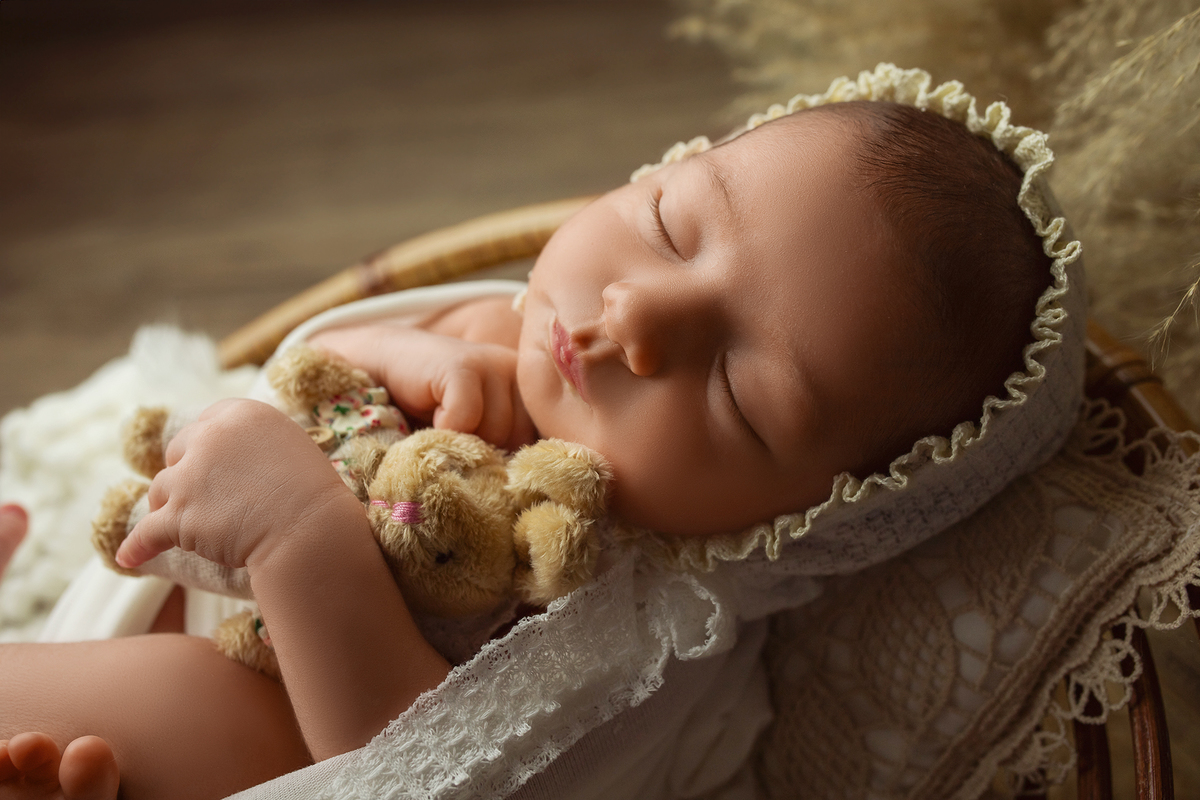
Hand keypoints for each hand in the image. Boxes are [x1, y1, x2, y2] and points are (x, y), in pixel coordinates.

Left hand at [115, 399, 358, 572]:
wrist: (312, 531)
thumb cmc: (312, 494)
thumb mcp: (288, 446)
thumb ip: (253, 442)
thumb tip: (228, 458)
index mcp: (239, 414)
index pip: (204, 424)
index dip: (206, 449)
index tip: (215, 467)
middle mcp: (209, 437)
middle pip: (177, 454)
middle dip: (186, 475)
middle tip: (209, 499)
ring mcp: (190, 477)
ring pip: (161, 490)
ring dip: (173, 507)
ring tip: (196, 529)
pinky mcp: (179, 515)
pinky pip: (146, 533)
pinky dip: (137, 547)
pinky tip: (128, 558)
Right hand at [310, 325, 535, 450]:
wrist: (381, 374)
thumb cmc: (430, 415)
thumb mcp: (477, 437)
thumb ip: (504, 453)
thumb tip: (523, 496)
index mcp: (531, 395)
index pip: (540, 448)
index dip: (508, 465)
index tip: (482, 461)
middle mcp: (520, 375)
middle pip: (520, 441)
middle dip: (486, 454)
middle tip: (457, 442)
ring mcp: (494, 365)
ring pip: (496, 431)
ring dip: (463, 443)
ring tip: (443, 428)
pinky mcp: (463, 364)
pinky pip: (466, 417)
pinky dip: (444, 429)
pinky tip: (432, 417)